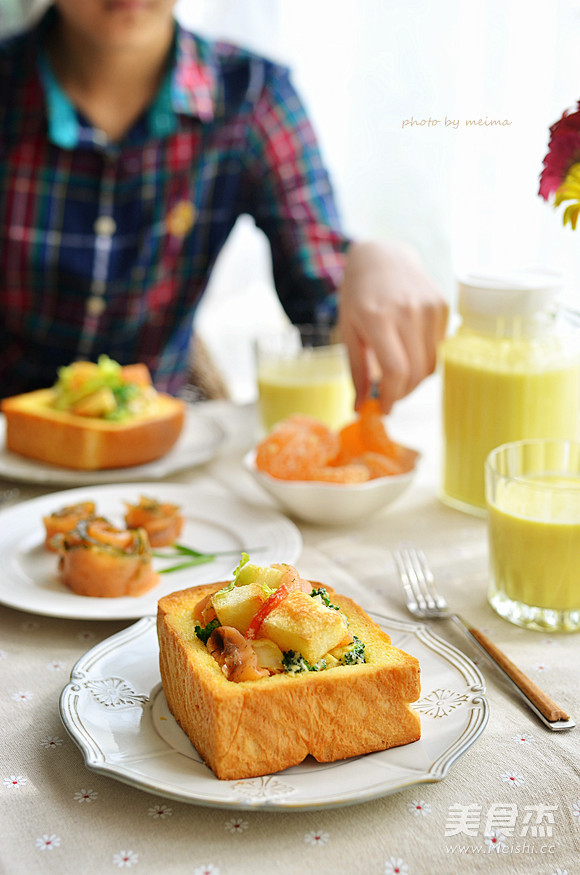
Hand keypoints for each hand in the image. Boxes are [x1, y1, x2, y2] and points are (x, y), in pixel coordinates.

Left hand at [337, 240, 447, 413]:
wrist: (381, 256)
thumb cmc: (358, 295)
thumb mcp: (348, 331)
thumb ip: (356, 371)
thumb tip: (360, 408)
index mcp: (377, 317)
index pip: (395, 370)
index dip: (391, 397)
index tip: (384, 409)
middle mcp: (407, 311)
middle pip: (416, 372)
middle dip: (402, 393)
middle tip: (389, 397)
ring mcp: (429, 307)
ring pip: (431, 364)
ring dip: (415, 380)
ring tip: (398, 375)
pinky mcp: (443, 305)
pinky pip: (439, 348)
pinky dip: (425, 359)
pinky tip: (409, 350)